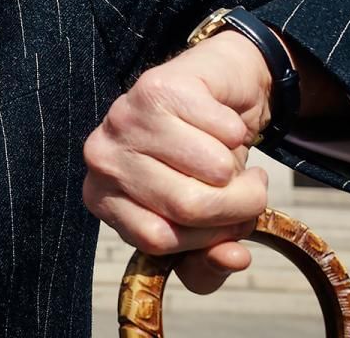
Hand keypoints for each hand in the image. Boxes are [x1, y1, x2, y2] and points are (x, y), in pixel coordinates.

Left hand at [83, 30, 272, 295]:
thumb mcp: (204, 226)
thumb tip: (234, 258)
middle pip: (187, 206)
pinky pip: (224, 130)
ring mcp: (122, 117)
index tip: (228, 221)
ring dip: (240, 167)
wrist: (216, 93)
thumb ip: (211, 262)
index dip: (208, 238)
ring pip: (213, 169)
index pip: (159, 241)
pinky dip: (239, 131)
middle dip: (238, 205)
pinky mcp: (157, 87)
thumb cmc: (204, 167)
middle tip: (249, 188)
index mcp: (102, 199)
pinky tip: (225, 124)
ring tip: (231, 156)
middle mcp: (100, 159)